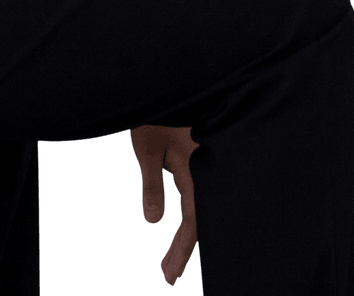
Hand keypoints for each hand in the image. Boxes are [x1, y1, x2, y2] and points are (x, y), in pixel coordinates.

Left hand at [130, 124, 198, 285]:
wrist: (165, 77)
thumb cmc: (155, 110)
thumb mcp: (146, 147)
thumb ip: (151, 184)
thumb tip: (153, 223)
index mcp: (196, 171)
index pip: (192, 223)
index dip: (181, 251)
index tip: (169, 276)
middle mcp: (207, 171)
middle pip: (200, 221)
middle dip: (183, 250)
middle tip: (167, 274)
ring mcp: (206, 164)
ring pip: (201, 210)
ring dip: (186, 236)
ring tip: (170, 260)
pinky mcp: (202, 156)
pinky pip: (200, 194)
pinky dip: (191, 215)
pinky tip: (184, 226)